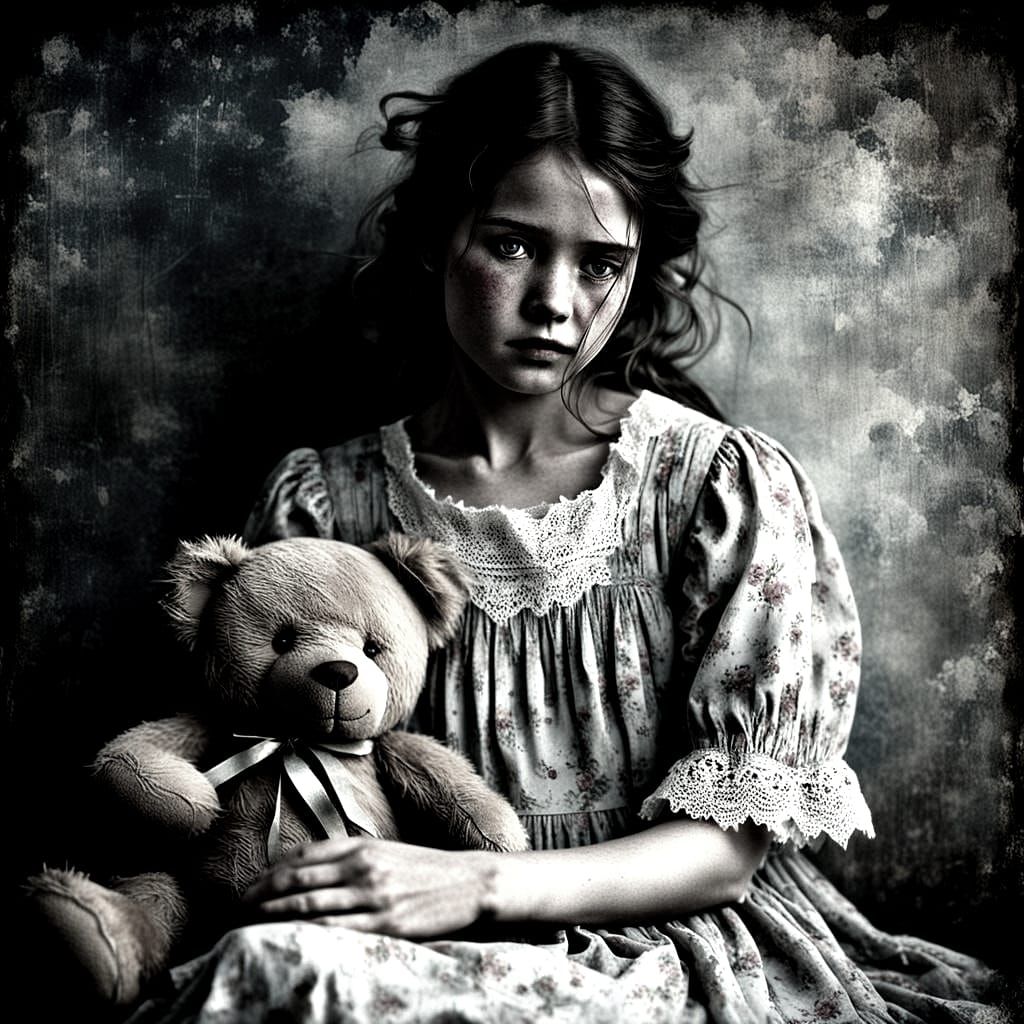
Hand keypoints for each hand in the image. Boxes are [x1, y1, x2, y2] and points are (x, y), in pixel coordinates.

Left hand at [242, 837, 499, 938]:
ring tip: (248, 929)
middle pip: (297, 882)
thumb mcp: (384, 852)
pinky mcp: (386, 924)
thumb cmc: (425, 869)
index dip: (268, 874)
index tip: (246, 889)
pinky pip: (337, 931)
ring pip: (310, 907)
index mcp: (361, 847)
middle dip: (260, 897)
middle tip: (235, 911)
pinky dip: (308, 936)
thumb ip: (347, 858)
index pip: (301, 858)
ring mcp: (374, 896)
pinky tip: (289, 942)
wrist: (469, 882)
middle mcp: (363, 867)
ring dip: (273, 918)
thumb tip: (302, 868)